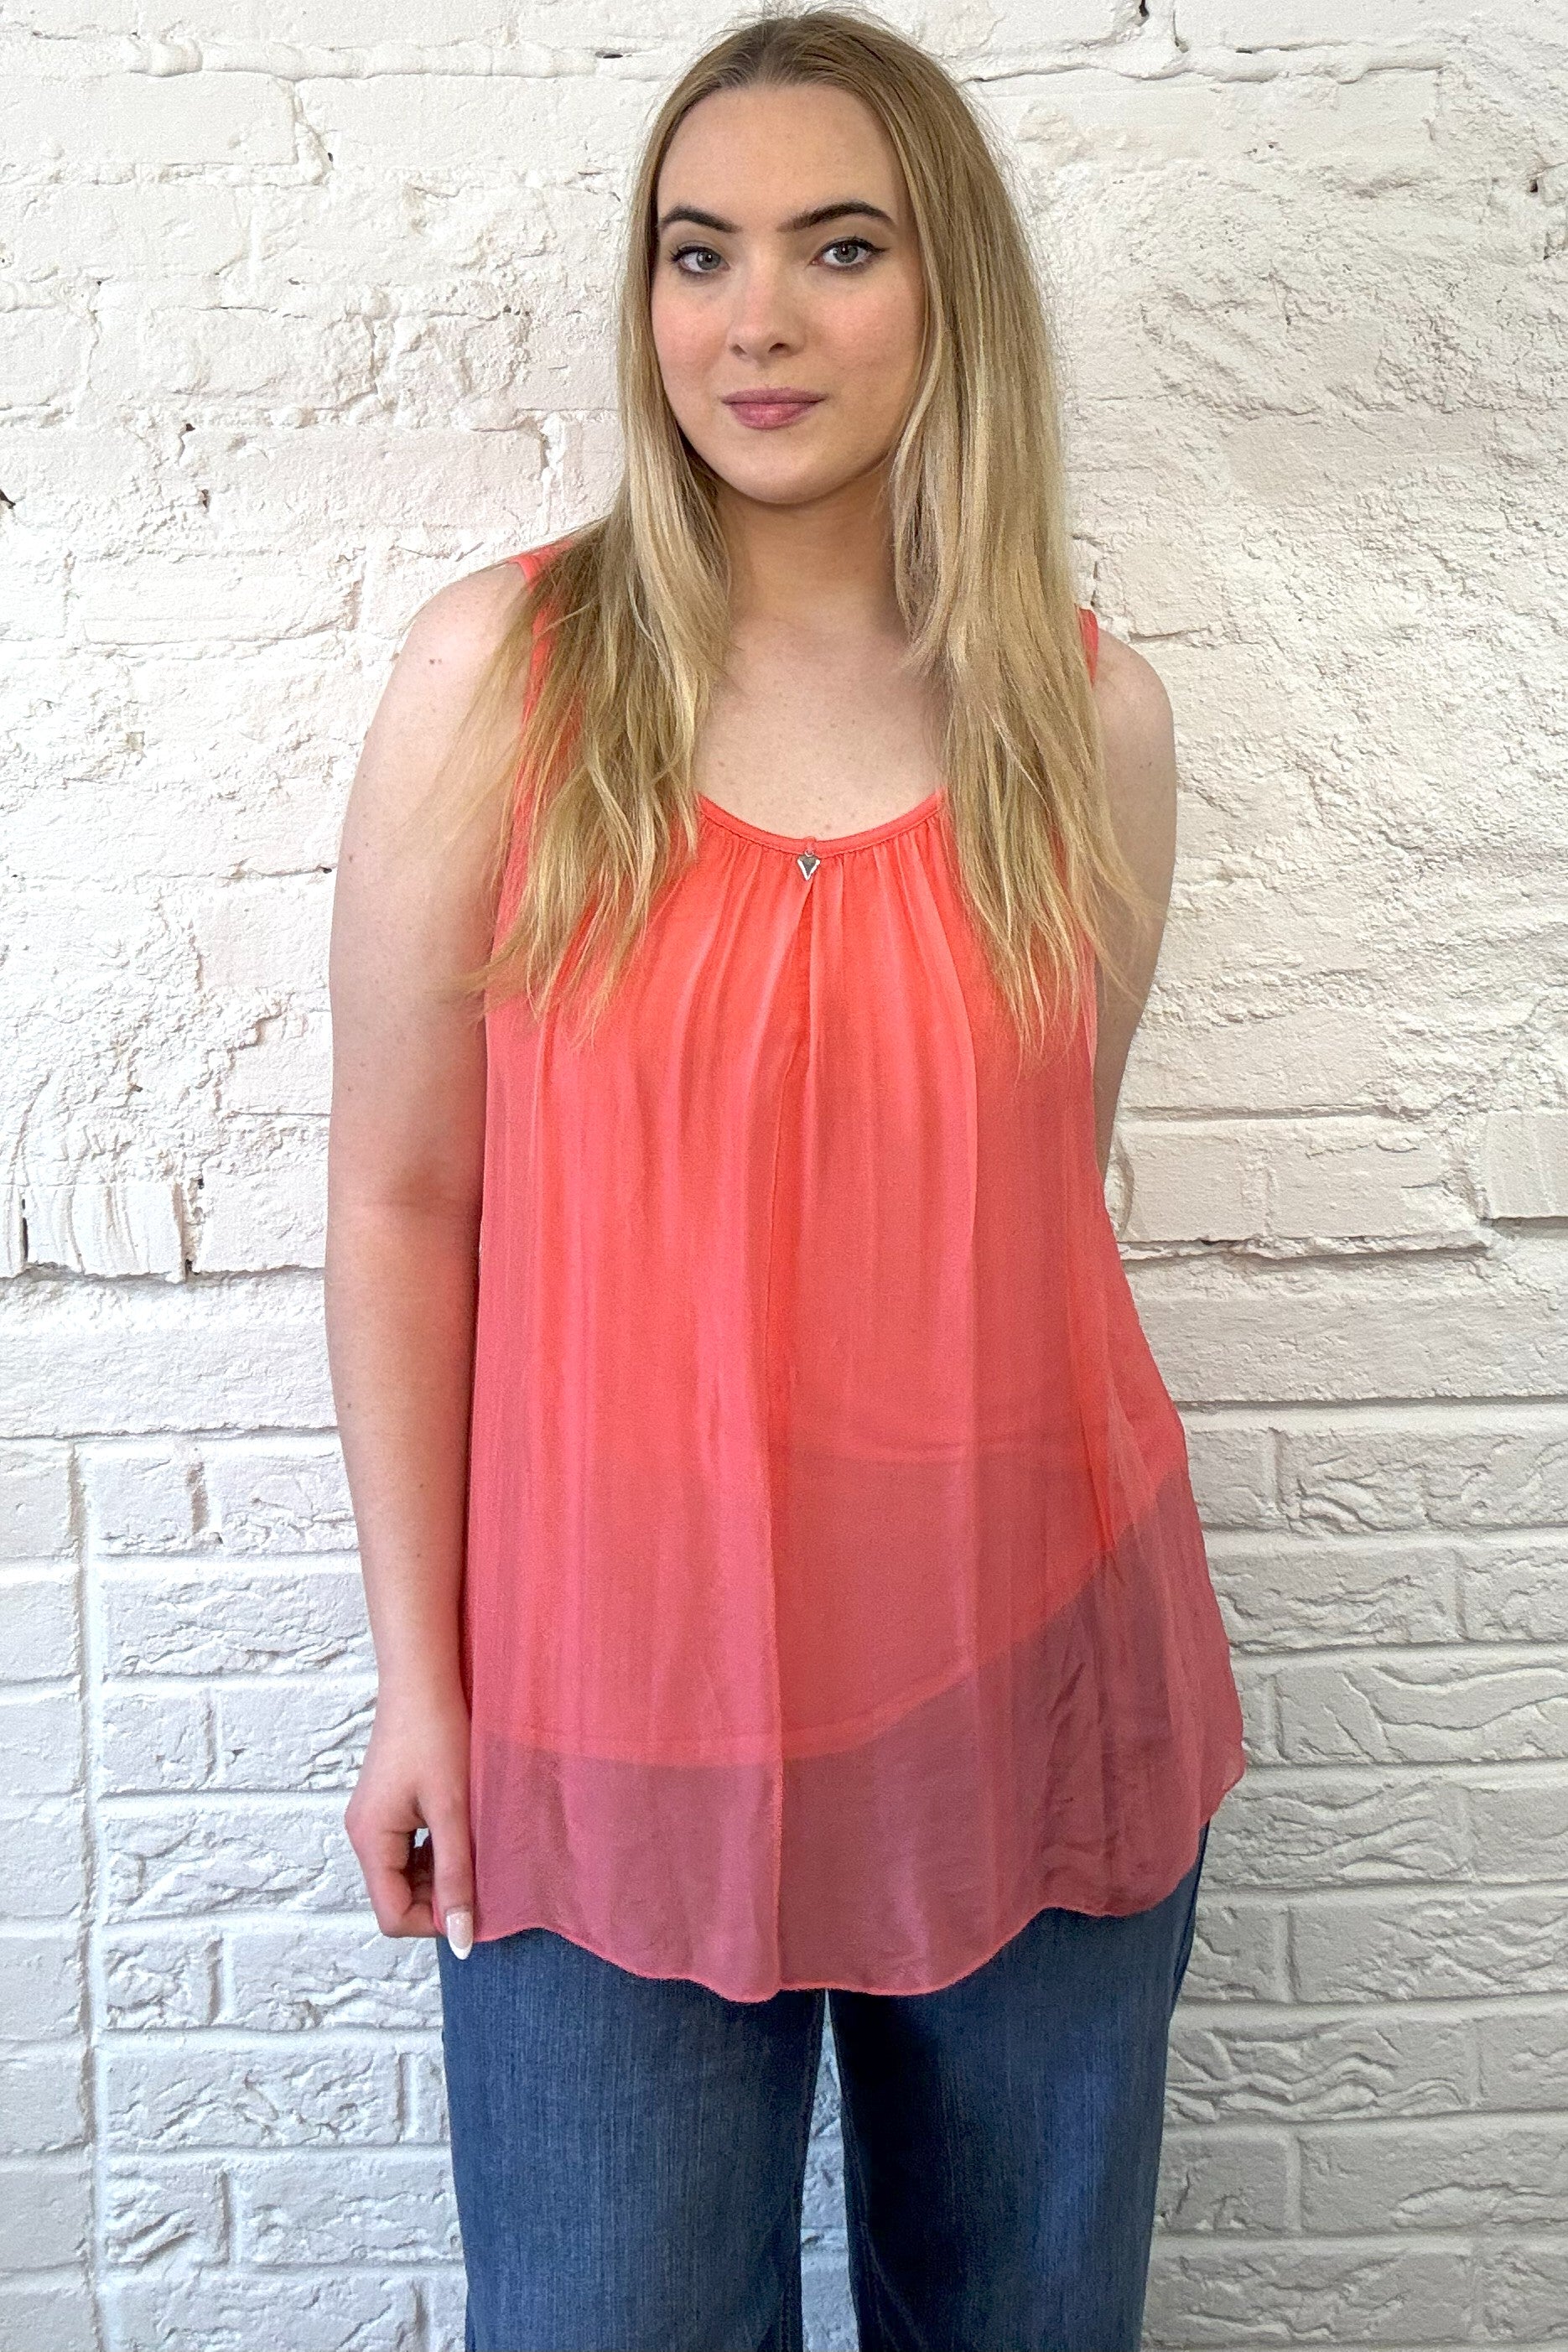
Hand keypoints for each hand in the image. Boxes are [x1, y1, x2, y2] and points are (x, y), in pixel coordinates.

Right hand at [344, 1679, 475, 1956]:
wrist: (423, 1678)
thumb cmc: (436, 1735)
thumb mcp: (454, 1811)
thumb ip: (456, 1876)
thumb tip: (459, 1939)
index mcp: (370, 1840)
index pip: (392, 1916)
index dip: (434, 1921)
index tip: (474, 1901)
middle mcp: (363, 1834)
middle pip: (395, 1897)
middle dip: (437, 1897)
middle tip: (480, 1870)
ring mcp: (373, 1818)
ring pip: (404, 1874)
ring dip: (439, 1872)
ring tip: (474, 1843)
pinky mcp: (387, 1805)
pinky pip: (407, 1848)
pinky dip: (435, 1850)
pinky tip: (463, 1828)